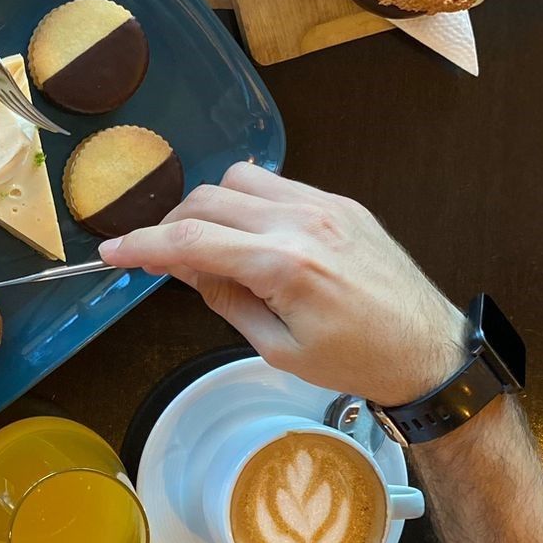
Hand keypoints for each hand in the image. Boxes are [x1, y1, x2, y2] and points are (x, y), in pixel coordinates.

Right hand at [100, 164, 467, 405]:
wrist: (430, 352)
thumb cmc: (357, 362)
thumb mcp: (279, 348)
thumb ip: (225, 299)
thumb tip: (184, 268)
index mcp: (285, 265)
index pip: (192, 241)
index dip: (143, 245)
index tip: (112, 252)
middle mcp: (302, 221)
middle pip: (208, 199)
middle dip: (173, 225)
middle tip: (162, 257)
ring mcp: (324, 205)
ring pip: (239, 179)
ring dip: (211, 206)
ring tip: (212, 244)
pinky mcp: (341, 202)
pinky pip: (277, 185)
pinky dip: (249, 202)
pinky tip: (252, 234)